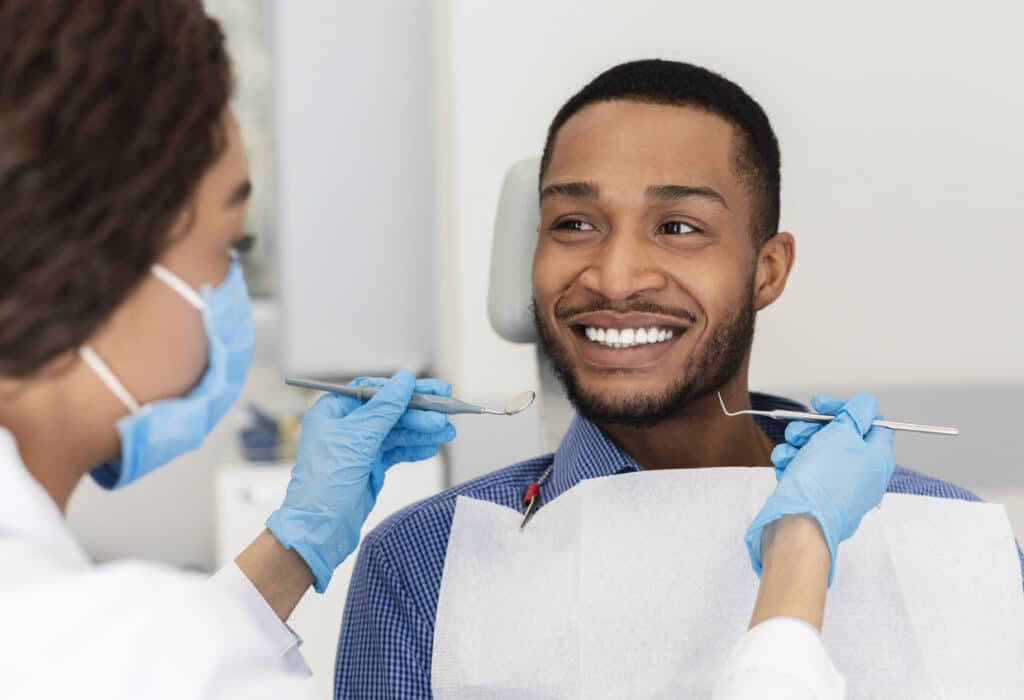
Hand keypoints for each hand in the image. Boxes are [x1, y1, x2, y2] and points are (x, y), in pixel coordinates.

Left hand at [266, 371, 455, 592]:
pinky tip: (431, 447)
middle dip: (420, 414)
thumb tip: (405, 380)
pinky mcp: (370, 466)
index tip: (432, 390)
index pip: (376, 391)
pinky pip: (396, 451)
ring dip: (422, 432)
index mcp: (334, 411)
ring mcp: (359, 447)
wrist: (319, 529)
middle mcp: (346, 426)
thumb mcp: (357, 438)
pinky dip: (414, 449)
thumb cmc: (324, 483)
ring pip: (397, 432)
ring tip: (447, 433)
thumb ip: (385, 408)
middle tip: (446, 415)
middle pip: (390, 411)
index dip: (406, 389)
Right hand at [745, 392, 894, 584]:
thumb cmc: (824, 482)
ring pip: (817, 452)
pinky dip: (793, 464)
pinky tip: (784, 466)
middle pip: (839, 436)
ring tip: (787, 452)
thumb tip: (866, 404)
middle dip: (813, 429)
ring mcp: (839, 487)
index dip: (845, 409)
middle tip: (799, 431)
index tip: (820, 405)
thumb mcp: (842, 435)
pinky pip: (805, 471)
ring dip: (798, 445)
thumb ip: (855, 414)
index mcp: (877, 458)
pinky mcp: (817, 496)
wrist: (800, 523)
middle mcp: (861, 473)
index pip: (870, 422)